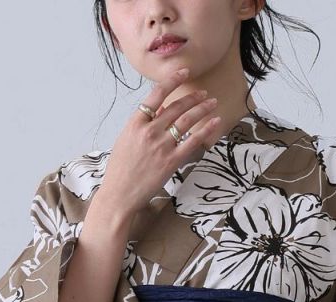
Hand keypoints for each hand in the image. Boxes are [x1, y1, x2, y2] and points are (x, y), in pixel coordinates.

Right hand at [95, 68, 224, 223]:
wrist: (119, 195)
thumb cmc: (120, 170)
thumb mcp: (126, 140)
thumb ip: (143, 123)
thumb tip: (160, 108)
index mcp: (135, 123)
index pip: (156, 94)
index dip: (172, 81)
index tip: (184, 72)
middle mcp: (149, 132)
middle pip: (175, 107)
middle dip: (193, 97)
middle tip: (204, 94)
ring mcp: (161, 147)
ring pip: (186, 121)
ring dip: (202, 109)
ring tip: (212, 103)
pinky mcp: (171, 162)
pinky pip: (193, 142)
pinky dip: (206, 130)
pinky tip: (215, 122)